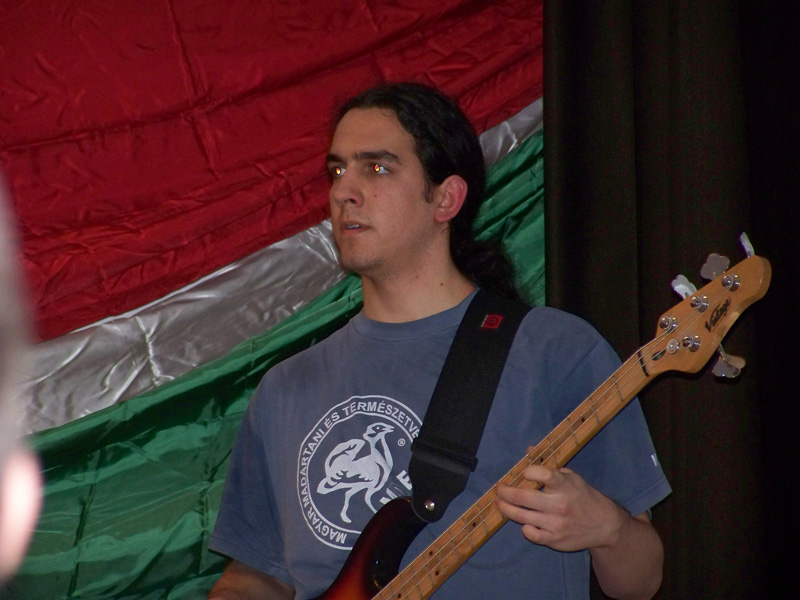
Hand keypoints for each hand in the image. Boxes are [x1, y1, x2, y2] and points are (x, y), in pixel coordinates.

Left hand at [494, 464, 626, 551]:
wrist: (604, 524)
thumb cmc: (583, 496)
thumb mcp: (571, 477)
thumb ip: (548, 466)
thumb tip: (528, 450)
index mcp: (565, 485)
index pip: (543, 474)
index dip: (529, 472)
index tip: (523, 473)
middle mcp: (560, 504)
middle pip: (523, 498)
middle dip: (505, 492)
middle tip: (499, 489)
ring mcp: (556, 523)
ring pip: (522, 516)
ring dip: (506, 508)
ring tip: (499, 503)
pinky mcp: (555, 540)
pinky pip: (532, 534)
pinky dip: (524, 528)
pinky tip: (523, 522)